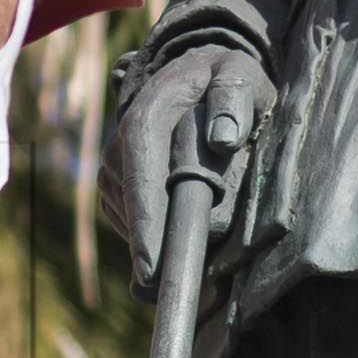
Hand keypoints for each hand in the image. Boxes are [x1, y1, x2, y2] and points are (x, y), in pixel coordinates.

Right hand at [103, 38, 270, 282]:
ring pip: (124, 213)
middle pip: (126, 200)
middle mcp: (123, 136)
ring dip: (147, 244)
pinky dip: (145, 237)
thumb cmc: (226, 75)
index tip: (152, 263)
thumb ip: (233, 98)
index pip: (138, 169)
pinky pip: (126, 215)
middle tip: (169, 290)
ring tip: (177, 275)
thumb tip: (222, 138)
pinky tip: (168, 254)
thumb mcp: (239, 75)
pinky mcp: (120, 178)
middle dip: (145, 247)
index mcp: (148, 112)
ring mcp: (117, 158)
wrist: (202, 67)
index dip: (144, 218)